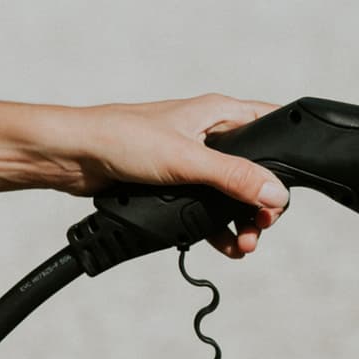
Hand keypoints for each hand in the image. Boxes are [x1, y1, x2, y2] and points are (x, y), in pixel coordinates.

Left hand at [38, 95, 288, 257]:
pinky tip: (223, 245)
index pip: (271, 126)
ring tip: (242, 243)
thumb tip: (275, 193)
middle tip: (258, 228)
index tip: (283, 194)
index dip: (286, 159)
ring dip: (240, 220)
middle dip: (260, 203)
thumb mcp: (187, 160)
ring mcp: (193, 160)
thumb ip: (234, 177)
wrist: (73, 157)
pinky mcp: (175, 183)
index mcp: (219, 112)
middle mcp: (210, 134)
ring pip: (232, 193)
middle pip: (255, 171)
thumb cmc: (121, 138)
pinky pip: (208, 207)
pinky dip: (218, 227)